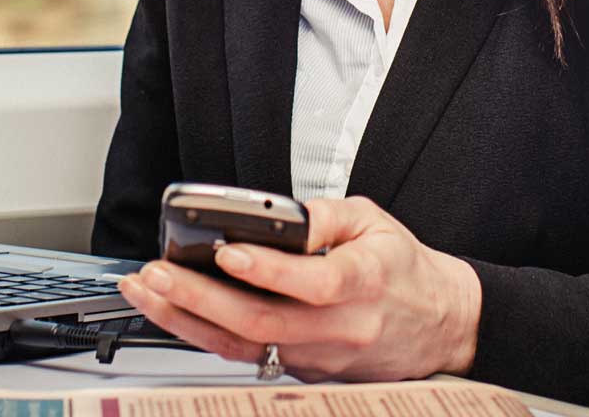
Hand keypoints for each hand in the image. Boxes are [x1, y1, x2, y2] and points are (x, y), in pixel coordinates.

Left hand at [117, 195, 479, 382]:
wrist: (440, 325)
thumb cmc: (404, 270)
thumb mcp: (375, 222)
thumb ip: (324, 216)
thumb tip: (275, 215)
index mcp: (366, 281)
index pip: (315, 282)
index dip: (268, 270)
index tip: (227, 251)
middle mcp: (341, 327)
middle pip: (264, 322)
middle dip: (200, 298)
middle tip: (158, 273)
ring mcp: (321, 357)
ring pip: (247, 346)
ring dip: (189, 320)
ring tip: (148, 291)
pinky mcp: (306, 372)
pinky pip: (250, 356)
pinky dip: (207, 334)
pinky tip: (175, 312)